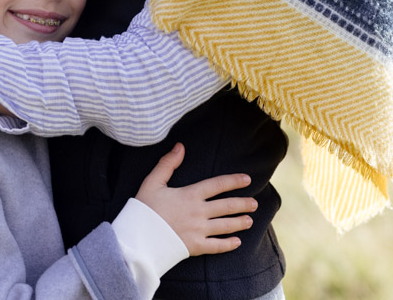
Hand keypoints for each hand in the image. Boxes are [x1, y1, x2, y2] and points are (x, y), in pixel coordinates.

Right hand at [135, 143, 255, 255]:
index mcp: (190, 194)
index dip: (233, 181)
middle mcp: (198, 212)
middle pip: (226, 206)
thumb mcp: (152, 182)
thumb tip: (180, 146)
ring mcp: (198, 230)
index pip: (217, 185)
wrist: (138, 237)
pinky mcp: (195, 246)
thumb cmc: (143, 208)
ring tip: (250, 221)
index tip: (247, 180)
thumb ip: (167, 164)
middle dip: (242, 204)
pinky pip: (216, 246)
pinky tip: (237, 242)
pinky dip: (228, 244)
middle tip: (254, 204)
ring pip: (225, 225)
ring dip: (239, 223)